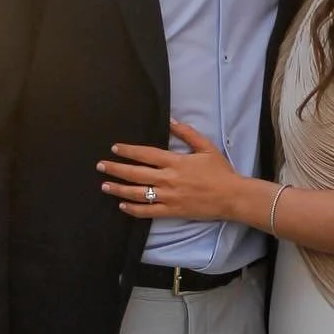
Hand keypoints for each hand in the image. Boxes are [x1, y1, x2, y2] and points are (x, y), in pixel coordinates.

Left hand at [98, 121, 243, 220]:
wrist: (232, 197)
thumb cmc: (221, 171)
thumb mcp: (206, 147)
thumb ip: (187, 134)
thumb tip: (171, 121)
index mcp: (175, 162)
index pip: (145, 154)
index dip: (128, 151)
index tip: (115, 148)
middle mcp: (168, 179)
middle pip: (135, 173)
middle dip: (115, 169)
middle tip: (100, 166)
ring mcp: (169, 197)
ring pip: (137, 193)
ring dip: (119, 189)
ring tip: (105, 186)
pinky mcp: (172, 211)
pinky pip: (148, 211)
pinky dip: (133, 209)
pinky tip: (122, 205)